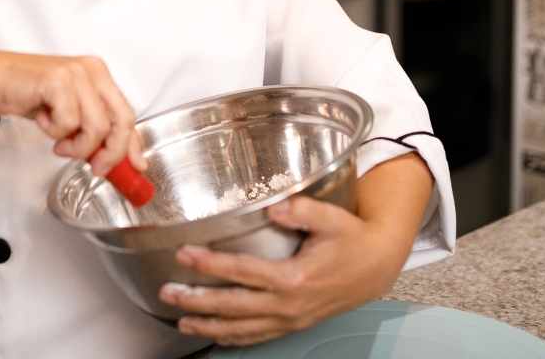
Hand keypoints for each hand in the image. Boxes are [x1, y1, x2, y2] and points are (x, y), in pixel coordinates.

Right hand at [0, 50, 144, 176]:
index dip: (133, 145)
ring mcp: (76, 74)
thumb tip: (112, 156)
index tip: (136, 167)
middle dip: (110, 153)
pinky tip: (43, 120)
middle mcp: (92, 71)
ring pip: (97, 128)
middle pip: (121, 121)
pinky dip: (54, 132)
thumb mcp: (66, 111)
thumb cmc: (24, 92)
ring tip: (59, 141)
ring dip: (76, 145)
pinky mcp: (58, 81)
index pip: (127, 114)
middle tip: (95, 166)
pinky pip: (69, 123)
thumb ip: (90, 128)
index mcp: (98, 74)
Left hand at [158, 196, 410, 346]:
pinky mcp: (294, 324)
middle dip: (198, 300)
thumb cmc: (352, 239)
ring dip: (209, 324)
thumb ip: (302, 210)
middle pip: (233, 306)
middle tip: (168, 292)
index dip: (210, 264)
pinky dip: (233, 337)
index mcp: (294, 278)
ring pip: (242, 328)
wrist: (377, 267)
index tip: (184, 255)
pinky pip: (258, 336)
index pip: (243, 272)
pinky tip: (214, 332)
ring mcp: (290, 319)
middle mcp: (288, 304)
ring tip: (180, 318)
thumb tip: (274, 207)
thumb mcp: (332, 218)